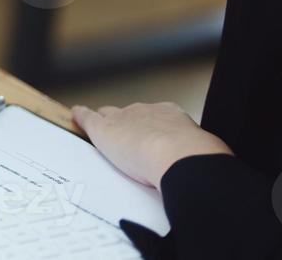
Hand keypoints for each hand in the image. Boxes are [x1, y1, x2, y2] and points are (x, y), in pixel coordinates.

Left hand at [72, 102, 232, 187]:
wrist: (179, 155)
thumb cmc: (196, 158)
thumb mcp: (200, 153)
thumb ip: (194, 155)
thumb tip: (207, 169)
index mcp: (171, 115)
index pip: (155, 117)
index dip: (149, 128)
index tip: (150, 137)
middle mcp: (146, 111)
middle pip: (130, 115)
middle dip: (127, 124)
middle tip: (126, 140)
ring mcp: (123, 118)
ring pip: (109, 116)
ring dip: (105, 124)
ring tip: (98, 131)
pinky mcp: (103, 129)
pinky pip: (88, 117)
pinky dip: (81, 117)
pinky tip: (75, 117)